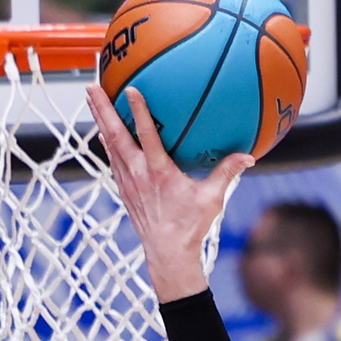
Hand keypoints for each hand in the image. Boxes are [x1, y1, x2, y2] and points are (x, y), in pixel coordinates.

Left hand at [85, 84, 253, 302]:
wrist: (168, 253)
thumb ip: (228, 173)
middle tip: (91, 87)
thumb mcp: (212, 199)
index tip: (129, 89)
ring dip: (100, 120)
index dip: (138, 111)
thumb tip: (248, 156)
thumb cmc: (190, 227)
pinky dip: (107, 143)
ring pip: (110, 144)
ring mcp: (128, 181)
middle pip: (115, 134)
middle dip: (103, 109)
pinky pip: (113, 159)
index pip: (146, 134)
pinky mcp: (125, 189)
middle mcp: (138, 173)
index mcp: (159, 171)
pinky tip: (104, 133)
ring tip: (92, 100)